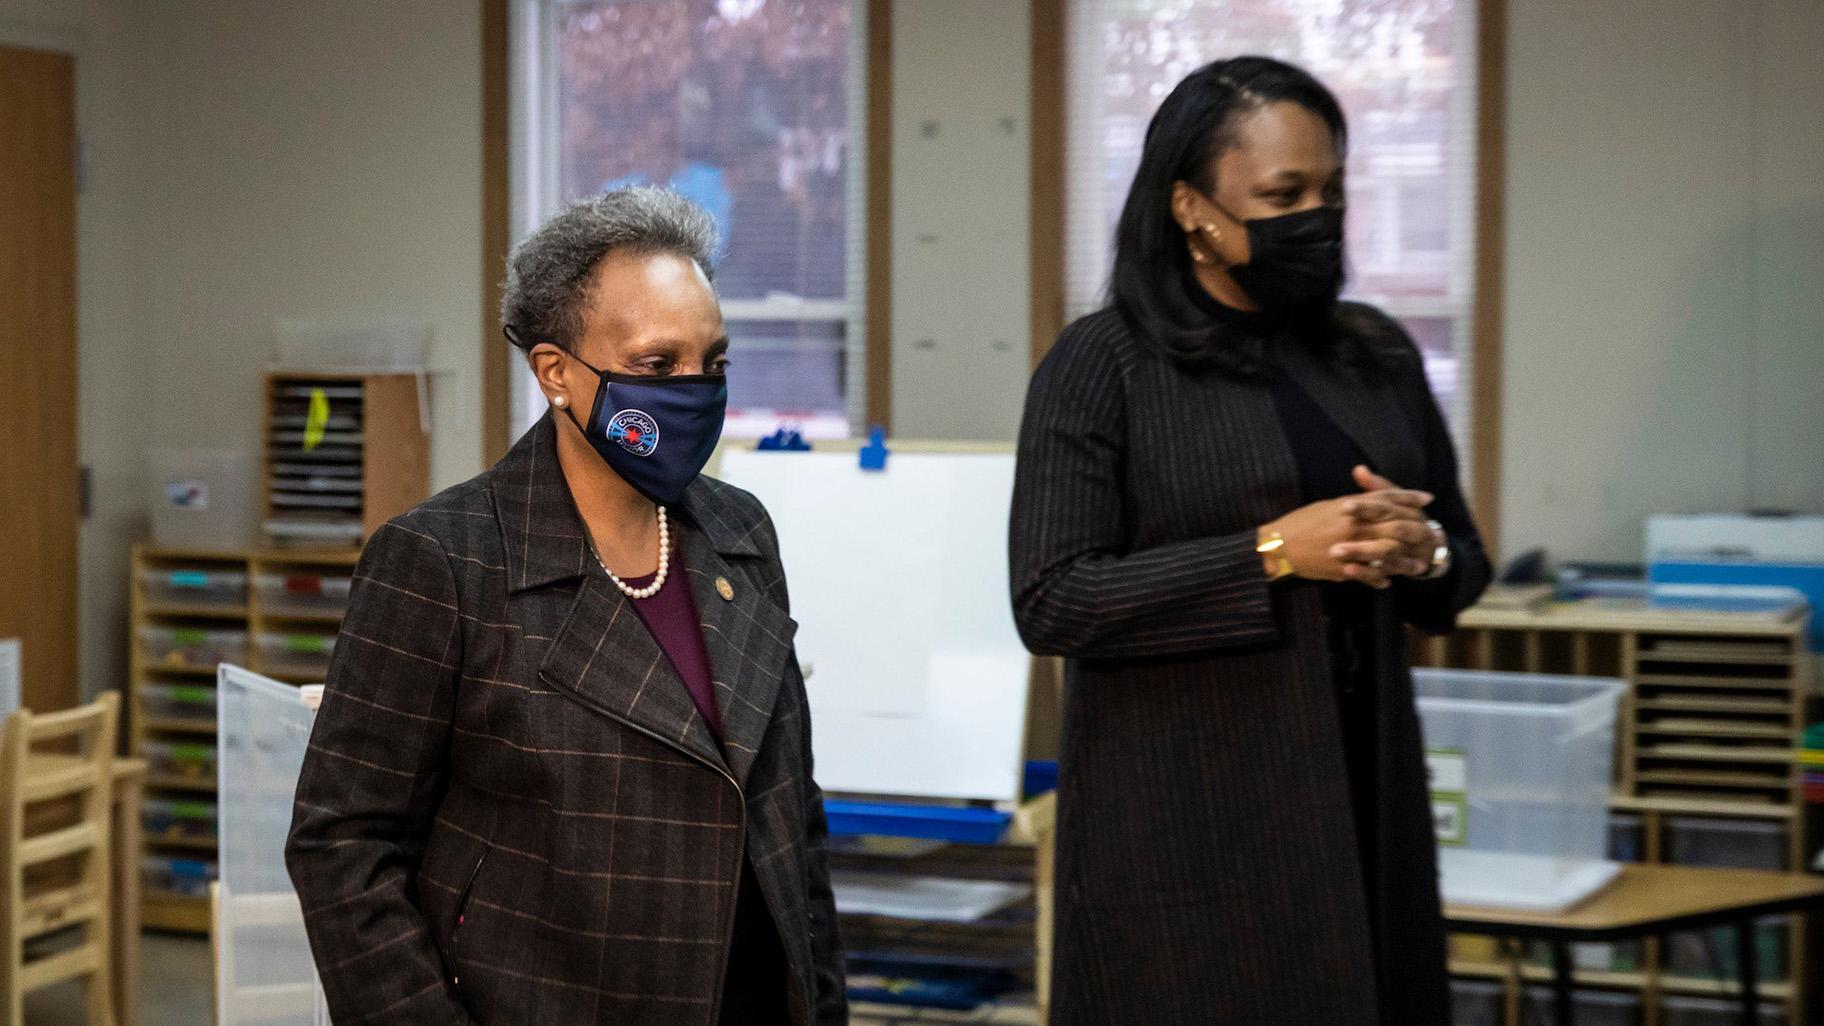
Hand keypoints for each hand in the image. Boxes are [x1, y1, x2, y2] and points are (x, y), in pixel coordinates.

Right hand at [1261, 481, 1431, 586]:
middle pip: (1392, 526)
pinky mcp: (1341, 569)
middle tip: (1432, 534)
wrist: (1276, 546)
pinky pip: (1368, 575)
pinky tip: (1388, 582)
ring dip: (1404, 562)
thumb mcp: (1326, 507)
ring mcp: (1349, 549)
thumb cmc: (1298, 523)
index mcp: (1349, 507)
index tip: (1426, 499)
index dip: (1408, 498)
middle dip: (1414, 530)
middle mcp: (1353, 526)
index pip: (1385, 499)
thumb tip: (1369, 499)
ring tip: (1418, 567)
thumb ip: (1352, 503)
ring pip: (1385, 555)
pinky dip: (1380, 579)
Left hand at [1327, 466, 1443, 581]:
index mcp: (1407, 512)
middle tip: (1336, 533)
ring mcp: (1406, 553)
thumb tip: (1359, 470)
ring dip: (1362, 552)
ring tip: (1335, 551)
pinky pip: (1383, 573)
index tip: (1344, 506)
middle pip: (1390, 530)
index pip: (1386, 506)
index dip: (1366, 506)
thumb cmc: (1407, 520)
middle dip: (1363, 530)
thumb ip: (1377, 487)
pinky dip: (1367, 574)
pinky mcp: (1399, 570)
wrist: (1433, 549)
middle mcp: (1411, 531)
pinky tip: (1347, 571)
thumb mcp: (1395, 503)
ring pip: (1386, 552)